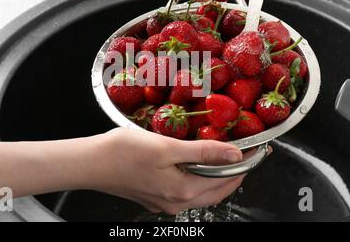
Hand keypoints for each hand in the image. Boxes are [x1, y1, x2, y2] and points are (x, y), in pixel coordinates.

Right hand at [83, 127, 246, 213]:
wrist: (92, 163)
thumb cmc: (124, 153)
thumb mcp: (167, 148)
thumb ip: (203, 152)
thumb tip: (235, 154)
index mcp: (183, 191)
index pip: (227, 180)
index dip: (245, 164)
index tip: (257, 150)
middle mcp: (177, 202)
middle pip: (218, 190)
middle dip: (236, 173)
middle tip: (246, 153)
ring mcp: (165, 202)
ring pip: (203, 192)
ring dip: (218, 176)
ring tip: (226, 156)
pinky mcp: (155, 196)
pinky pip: (188, 190)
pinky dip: (200, 178)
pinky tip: (197, 163)